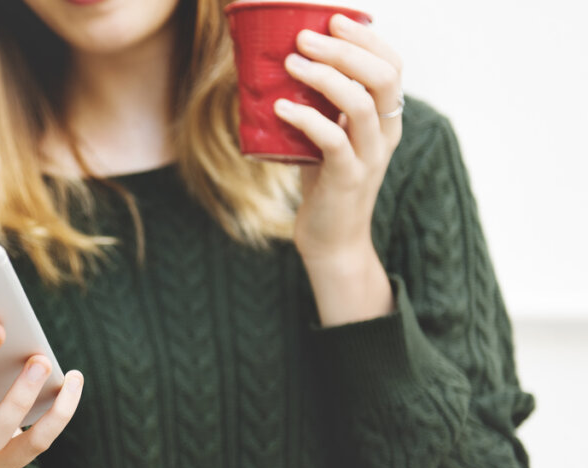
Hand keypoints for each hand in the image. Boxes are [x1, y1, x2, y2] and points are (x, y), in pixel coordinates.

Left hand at [274, 14, 401, 323]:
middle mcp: (385, 134)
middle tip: (305, 37)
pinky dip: (306, 119)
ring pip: (361, 104)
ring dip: (324, 77)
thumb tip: (280, 67)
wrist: (332, 241)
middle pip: (382, 76)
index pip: (391, 66)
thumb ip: (318, 107)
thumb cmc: (324, 185)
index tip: (333, 20)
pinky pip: (333, 140)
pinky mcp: (347, 179)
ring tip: (291, 64)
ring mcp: (369, 157)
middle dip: (344, 49)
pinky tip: (280, 107)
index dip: (367, 38)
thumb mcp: (326, 139)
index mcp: (386, 120)